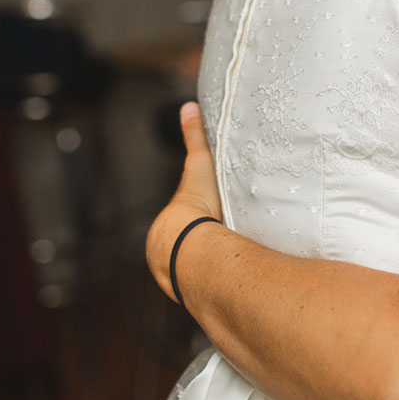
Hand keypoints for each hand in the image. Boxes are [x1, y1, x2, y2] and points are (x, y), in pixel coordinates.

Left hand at [146, 102, 223, 299]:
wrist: (189, 248)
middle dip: (197, 251)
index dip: (193, 224)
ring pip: (193, 273)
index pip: (180, 224)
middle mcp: (168, 253)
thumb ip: (195, 137)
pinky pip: (206, 289)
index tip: (206, 226)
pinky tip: (230, 290)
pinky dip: (216, 288)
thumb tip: (189, 107)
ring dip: (206, 273)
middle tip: (219, 247)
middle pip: (185, 251)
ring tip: (229, 271)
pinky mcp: (194, 292)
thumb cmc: (194, 207)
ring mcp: (178, 276)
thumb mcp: (197, 167)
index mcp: (169, 226)